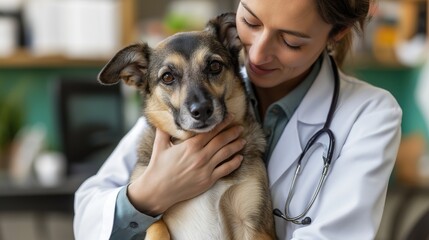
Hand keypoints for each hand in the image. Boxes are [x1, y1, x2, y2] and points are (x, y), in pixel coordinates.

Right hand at [127, 116, 245, 215]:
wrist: (157, 191)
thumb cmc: (157, 167)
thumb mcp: (159, 146)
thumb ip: (164, 130)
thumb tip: (164, 117)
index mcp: (190, 146)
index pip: (211, 131)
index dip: (222, 123)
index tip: (230, 117)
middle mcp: (201, 156)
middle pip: (222, 141)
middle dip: (232, 132)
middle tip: (240, 127)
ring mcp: (206, 169)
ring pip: (226, 154)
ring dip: (236, 146)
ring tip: (242, 140)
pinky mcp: (208, 180)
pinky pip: (225, 170)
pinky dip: (234, 163)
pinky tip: (239, 158)